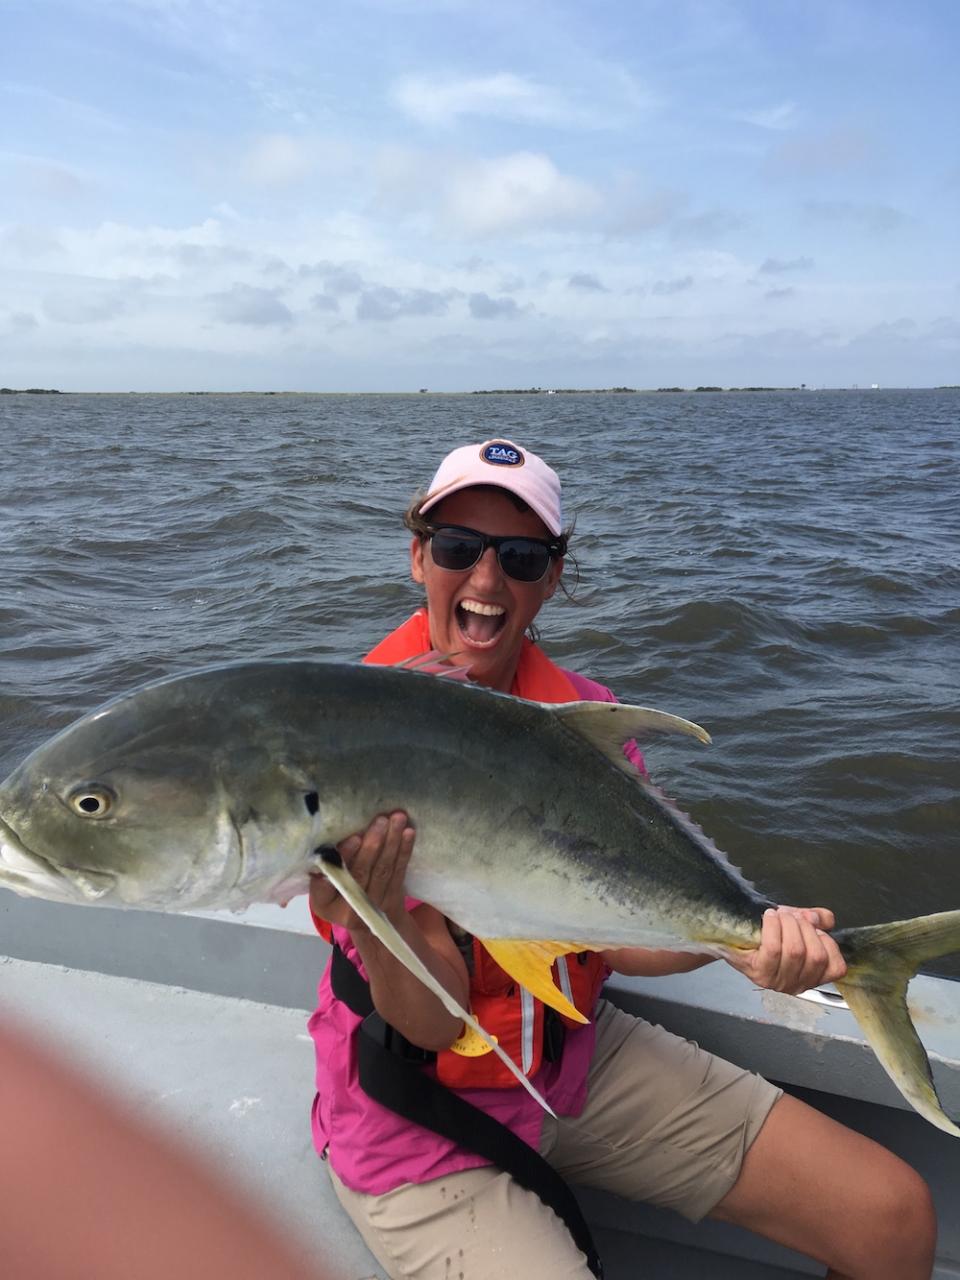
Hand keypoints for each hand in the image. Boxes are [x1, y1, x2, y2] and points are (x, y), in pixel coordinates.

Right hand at [309, 811, 414, 932]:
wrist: (367, 922)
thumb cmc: (338, 892)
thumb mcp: (324, 887)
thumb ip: (327, 866)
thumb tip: (338, 833)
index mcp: (324, 903)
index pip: (329, 880)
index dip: (343, 859)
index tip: (355, 838)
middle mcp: (347, 910)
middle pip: (361, 873)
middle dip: (373, 844)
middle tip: (381, 821)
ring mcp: (373, 907)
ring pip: (383, 870)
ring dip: (391, 842)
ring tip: (397, 819)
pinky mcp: (392, 901)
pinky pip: (399, 872)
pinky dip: (404, 851)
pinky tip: (408, 833)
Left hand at [725, 905, 846, 994]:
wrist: (734, 936)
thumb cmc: (768, 933)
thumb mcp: (798, 923)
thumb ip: (816, 919)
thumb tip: (820, 919)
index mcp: (812, 976)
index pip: (836, 967)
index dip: (827, 942)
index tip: (813, 927)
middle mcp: (797, 984)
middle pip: (816, 956)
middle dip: (806, 928)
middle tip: (792, 916)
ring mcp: (777, 981)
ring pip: (796, 951)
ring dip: (789, 925)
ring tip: (780, 915)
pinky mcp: (759, 973)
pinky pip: (773, 948)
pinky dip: (773, 927)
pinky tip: (769, 917)